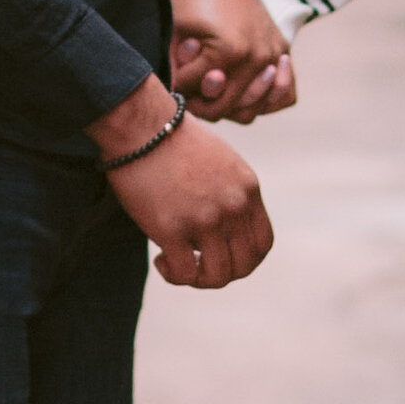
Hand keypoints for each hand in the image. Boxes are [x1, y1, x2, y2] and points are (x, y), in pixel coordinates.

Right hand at [86, 77, 274, 287]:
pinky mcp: (173, 229)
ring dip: (198, 279)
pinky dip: (173, 274)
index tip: (221, 256)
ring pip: (218, 276)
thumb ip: (231, 193)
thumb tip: (223, 226)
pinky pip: (185, 273)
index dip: (244, 260)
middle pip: (244, 265)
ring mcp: (206, 219)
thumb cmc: (172, 138)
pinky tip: (160, 258)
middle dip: (220, 273)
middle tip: (197, 264)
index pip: (262, 243)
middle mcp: (233, 207)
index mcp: (248, 189)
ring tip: (175, 263)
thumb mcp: (221, 161)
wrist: (142, 125)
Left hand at [169, 0, 295, 123]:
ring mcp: (274, 55)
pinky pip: (283, 94)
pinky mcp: (282, 51)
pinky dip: (265, 99)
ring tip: (214, 90)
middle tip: (188, 88)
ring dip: (230, 105)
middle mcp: (258, 58)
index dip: (177, 87)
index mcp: (230, 52)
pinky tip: (245, 88)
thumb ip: (175, 70)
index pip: (195, 95)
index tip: (172, 74)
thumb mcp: (174, 33)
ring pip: (252, 110)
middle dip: (199, 101)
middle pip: (223, 108)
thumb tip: (177, 98)